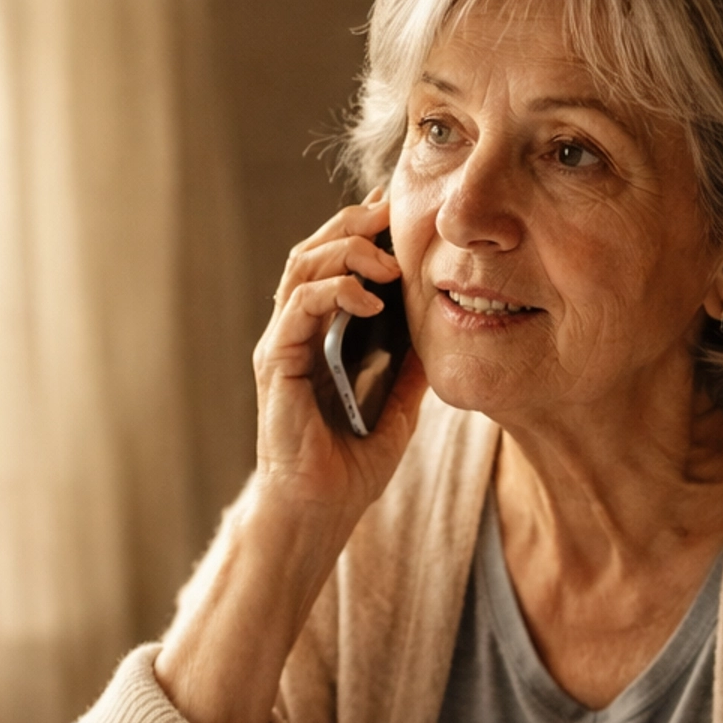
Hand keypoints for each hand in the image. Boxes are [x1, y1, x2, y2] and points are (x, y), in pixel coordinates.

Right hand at [253, 198, 426, 529]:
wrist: (320, 511)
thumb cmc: (351, 464)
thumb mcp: (399, 404)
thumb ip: (412, 364)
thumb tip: (446, 324)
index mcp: (320, 333)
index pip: (334, 263)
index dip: (362, 229)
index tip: (397, 210)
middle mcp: (295, 331)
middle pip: (314, 251)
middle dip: (354, 223)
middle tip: (392, 211)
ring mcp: (282, 344)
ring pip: (302, 268)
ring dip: (346, 251)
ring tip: (388, 257)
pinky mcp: (276, 364)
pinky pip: (299, 309)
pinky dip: (335, 293)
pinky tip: (372, 300)